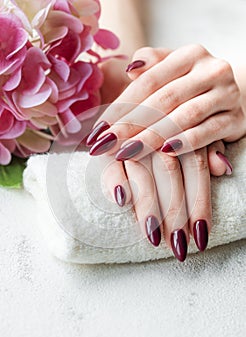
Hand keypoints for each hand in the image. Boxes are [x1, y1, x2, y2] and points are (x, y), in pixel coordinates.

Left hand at [87, 45, 245, 159]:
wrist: (233, 93)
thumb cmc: (192, 83)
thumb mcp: (173, 68)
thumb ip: (151, 64)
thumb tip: (129, 68)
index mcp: (190, 55)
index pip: (149, 82)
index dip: (122, 106)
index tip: (99, 129)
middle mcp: (211, 70)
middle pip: (164, 100)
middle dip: (131, 125)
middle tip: (106, 145)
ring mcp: (226, 94)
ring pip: (184, 117)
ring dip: (153, 136)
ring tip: (127, 152)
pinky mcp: (236, 119)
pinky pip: (209, 132)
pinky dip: (187, 142)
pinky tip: (165, 152)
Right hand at [101, 140, 231, 261]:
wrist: (128, 120)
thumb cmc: (166, 139)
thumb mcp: (193, 138)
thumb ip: (209, 150)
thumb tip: (223, 168)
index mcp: (182, 130)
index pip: (196, 166)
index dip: (200, 203)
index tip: (201, 235)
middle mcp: (157, 135)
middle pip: (169, 172)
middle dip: (175, 212)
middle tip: (178, 245)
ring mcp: (130, 141)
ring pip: (142, 173)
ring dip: (149, 207)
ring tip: (154, 237)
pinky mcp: (106, 150)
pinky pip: (110, 167)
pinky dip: (115, 183)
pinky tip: (122, 203)